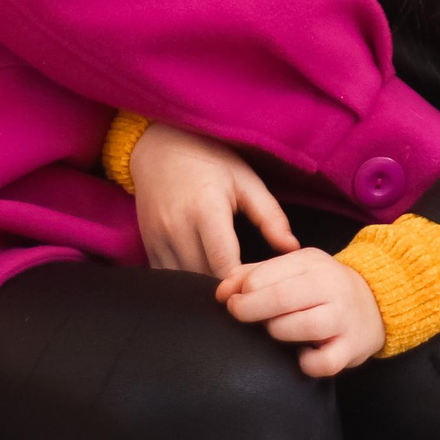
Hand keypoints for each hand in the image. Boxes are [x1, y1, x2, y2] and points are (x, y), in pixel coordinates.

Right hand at [128, 123, 297, 277]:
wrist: (159, 147)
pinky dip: (187, 283)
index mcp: (206, 209)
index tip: (262, 288)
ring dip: (207, 288)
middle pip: (204, 277)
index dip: (243, 281)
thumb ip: (269, 215)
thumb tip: (292, 248)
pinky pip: (168, 277)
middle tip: (251, 291)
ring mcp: (158, 238)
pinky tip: (205, 277)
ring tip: (230, 287)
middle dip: (229, 288)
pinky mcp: (148, 246)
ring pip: (185, 282)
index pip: (224, 263)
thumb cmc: (209, 160)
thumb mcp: (245, 179)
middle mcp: (177, 227)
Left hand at [216, 248, 386, 376]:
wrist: (374, 301)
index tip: (231, 301)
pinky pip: (325, 362)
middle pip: (282, 297)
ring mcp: (343, 317)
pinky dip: (307, 363)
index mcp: (310, 262)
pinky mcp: (351, 347)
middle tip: (239, 316)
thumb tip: (221, 291)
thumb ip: (254, 275)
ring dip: (278, 331)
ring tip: (274, 331)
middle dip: (251, 310)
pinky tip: (301, 356)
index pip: (267, 273)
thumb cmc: (321, 287)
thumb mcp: (292, 269)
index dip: (241, 290)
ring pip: (303, 326)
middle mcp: (330, 286)